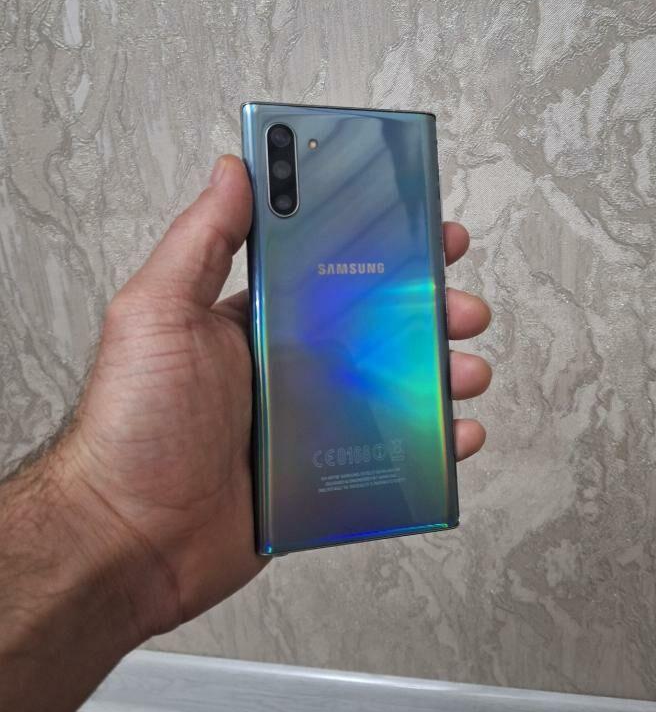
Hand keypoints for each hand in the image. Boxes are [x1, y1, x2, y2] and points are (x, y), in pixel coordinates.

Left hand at [63, 156, 491, 640]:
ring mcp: (310, 422)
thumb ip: (201, 241)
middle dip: (431, 310)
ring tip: (469, 372)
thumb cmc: (132, 426)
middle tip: (463, 306)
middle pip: (378, 325)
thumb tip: (234, 168)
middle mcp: (288, 364)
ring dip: (444, 373)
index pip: (330, 266)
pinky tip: (457, 436)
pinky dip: (434, 444)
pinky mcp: (324, 476)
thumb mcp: (157, 314)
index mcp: (255, 319)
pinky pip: (393, 454)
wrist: (129, 542)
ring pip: (396, 387)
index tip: (426, 228)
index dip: (381, 245)